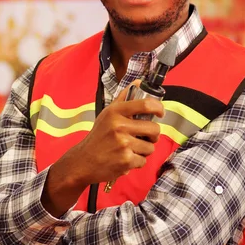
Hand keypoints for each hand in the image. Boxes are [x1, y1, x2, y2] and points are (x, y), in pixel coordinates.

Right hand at [42, 82, 163, 216]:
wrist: (84, 161)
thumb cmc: (99, 136)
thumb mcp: (107, 114)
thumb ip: (124, 98)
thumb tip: (139, 82)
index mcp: (115, 112)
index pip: (145, 104)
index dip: (158, 108)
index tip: (160, 113)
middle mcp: (119, 126)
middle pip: (154, 129)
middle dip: (154, 135)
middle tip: (146, 136)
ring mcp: (123, 144)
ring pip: (150, 147)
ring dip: (144, 150)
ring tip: (131, 148)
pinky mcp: (126, 160)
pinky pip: (144, 160)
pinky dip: (137, 161)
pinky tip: (125, 158)